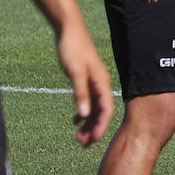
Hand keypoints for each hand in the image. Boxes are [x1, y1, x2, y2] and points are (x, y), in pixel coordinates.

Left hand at [55, 26, 112, 146]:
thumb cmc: (73, 49)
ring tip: (78, 138)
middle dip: (93, 129)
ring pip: (94, 109)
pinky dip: (82, 113)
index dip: (100, 127)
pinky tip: (75, 121)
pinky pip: (88, 101)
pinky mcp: (86, 80)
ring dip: (87, 123)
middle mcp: (101, 84)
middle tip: (82, 144)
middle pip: (101, 112)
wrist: (68, 30)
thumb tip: (84, 115)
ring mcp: (94, 83)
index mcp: (102, 83)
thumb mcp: (75, 73)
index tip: (92, 141)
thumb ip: (80, 94)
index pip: (106, 110)